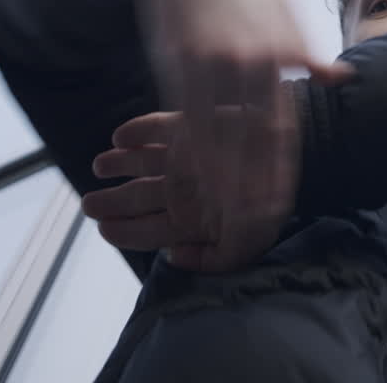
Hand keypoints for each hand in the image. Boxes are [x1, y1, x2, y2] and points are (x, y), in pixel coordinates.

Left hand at [82, 104, 297, 272]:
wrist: (298, 153)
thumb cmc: (273, 201)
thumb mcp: (249, 243)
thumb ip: (215, 260)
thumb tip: (175, 258)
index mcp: (194, 217)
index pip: (150, 230)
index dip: (123, 231)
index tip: (103, 229)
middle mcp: (186, 187)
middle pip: (138, 198)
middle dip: (109, 202)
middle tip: (88, 202)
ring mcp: (186, 156)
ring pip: (142, 163)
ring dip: (118, 164)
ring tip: (99, 165)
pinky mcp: (193, 126)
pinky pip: (157, 128)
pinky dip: (136, 131)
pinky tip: (120, 137)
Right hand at [128, 0, 350, 267]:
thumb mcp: (284, 6)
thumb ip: (306, 50)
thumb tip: (341, 78)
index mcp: (275, 52)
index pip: (281, 127)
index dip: (279, 172)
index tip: (279, 207)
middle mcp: (243, 62)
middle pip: (248, 141)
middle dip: (247, 191)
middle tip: (246, 231)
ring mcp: (203, 62)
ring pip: (208, 136)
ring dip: (211, 183)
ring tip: (213, 221)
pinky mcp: (169, 59)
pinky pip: (176, 116)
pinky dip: (179, 150)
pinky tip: (179, 178)